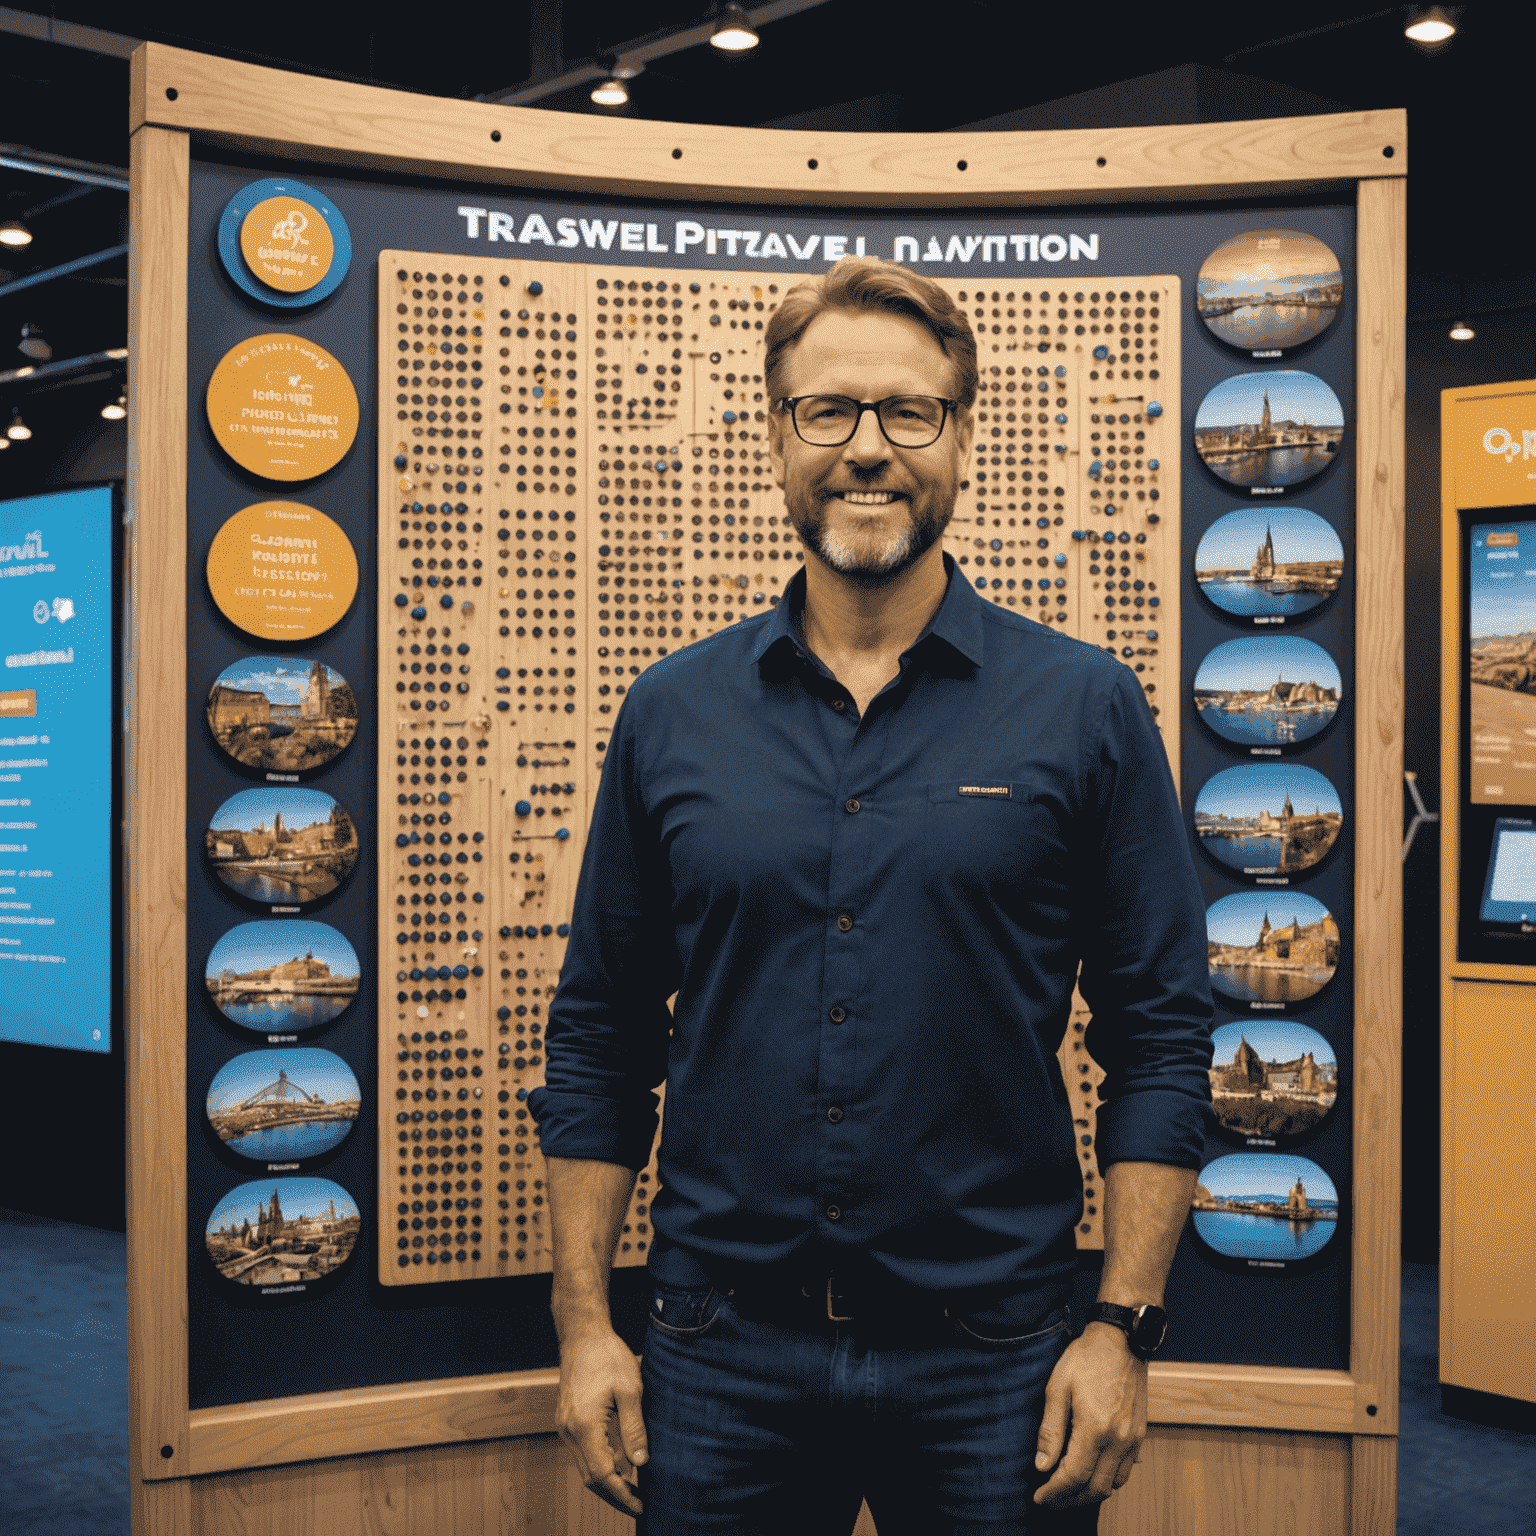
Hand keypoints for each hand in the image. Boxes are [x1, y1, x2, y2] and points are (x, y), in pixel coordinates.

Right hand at [555, 1320, 647, 1516]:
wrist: (582, 1334)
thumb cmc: (607, 1356)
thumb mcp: (630, 1389)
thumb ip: (634, 1428)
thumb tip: (641, 1463)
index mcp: (584, 1426)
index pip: (602, 1475)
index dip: (622, 1495)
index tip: (640, 1505)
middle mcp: (569, 1431)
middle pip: (590, 1478)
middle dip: (614, 1495)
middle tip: (639, 1503)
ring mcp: (565, 1426)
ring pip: (584, 1466)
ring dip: (607, 1480)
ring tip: (632, 1488)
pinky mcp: (567, 1420)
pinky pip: (582, 1451)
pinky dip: (599, 1463)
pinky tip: (618, 1463)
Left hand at [1032, 1323, 1146, 1506]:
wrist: (1122, 1339)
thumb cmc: (1086, 1358)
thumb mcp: (1058, 1387)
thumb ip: (1050, 1430)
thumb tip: (1042, 1466)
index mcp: (1096, 1428)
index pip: (1074, 1477)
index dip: (1055, 1492)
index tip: (1039, 1497)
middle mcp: (1119, 1439)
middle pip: (1095, 1489)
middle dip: (1070, 1499)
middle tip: (1050, 1498)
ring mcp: (1133, 1439)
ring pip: (1113, 1484)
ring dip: (1090, 1493)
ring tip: (1068, 1489)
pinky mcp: (1140, 1434)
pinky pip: (1126, 1470)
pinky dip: (1107, 1479)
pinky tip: (1091, 1471)